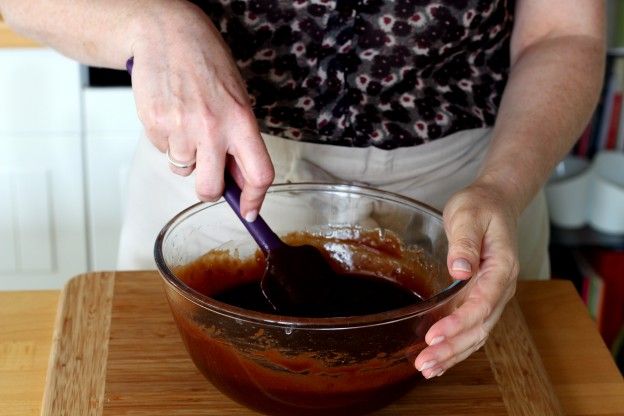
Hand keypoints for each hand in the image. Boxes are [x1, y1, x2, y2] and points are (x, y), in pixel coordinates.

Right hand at [129, 1, 273, 219]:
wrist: (167, 33)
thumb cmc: (206, 64)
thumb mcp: (237, 99)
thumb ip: (239, 140)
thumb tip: (239, 180)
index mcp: (241, 121)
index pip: (259, 174)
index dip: (255, 200)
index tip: (250, 211)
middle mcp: (212, 128)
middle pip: (211, 189)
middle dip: (209, 190)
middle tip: (208, 174)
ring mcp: (180, 128)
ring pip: (182, 170)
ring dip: (185, 156)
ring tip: (186, 122)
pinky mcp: (154, 124)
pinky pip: (162, 151)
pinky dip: (166, 140)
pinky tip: (170, 113)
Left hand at [414, 181, 519, 377]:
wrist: (495, 203)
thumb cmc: (481, 207)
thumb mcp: (469, 215)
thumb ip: (465, 243)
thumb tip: (460, 270)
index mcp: (501, 267)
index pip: (482, 303)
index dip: (458, 322)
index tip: (434, 335)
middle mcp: (500, 287)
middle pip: (479, 326)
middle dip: (451, 348)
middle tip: (424, 363)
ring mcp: (492, 295)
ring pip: (476, 333)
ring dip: (453, 353)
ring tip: (427, 368)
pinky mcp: (480, 297)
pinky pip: (472, 328)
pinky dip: (456, 346)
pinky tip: (439, 360)